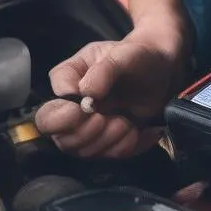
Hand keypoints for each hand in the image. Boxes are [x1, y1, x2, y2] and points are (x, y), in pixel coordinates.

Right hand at [34, 28, 184, 158]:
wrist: (162, 69)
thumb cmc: (137, 56)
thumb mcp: (122, 54)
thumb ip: (103, 71)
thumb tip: (86, 94)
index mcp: (67, 81)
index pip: (48, 115)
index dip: (65, 118)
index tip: (88, 108)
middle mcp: (72, 108)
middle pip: (63, 140)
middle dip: (89, 133)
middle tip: (110, 118)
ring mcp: (90, 127)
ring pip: (85, 152)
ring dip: (109, 141)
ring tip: (126, 121)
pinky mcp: (109, 140)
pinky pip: (110, 156)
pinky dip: (126, 146)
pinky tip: (138, 130)